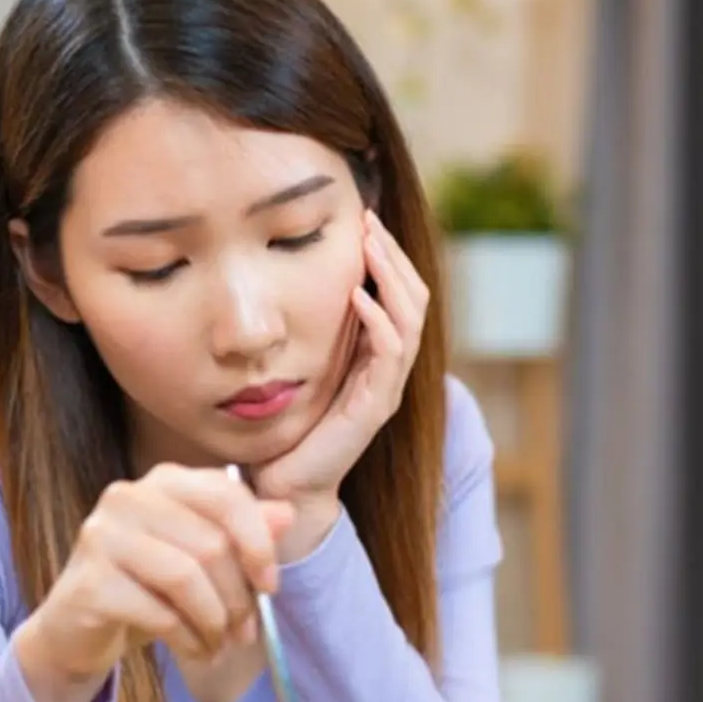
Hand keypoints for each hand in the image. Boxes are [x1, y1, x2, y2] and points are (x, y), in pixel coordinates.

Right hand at [12, 464, 293, 701]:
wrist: (78, 629)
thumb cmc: (147, 588)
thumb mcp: (202, 559)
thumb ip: (242, 533)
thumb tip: (286, 514)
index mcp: (164, 481)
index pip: (226, 496)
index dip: (258, 544)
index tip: (270, 586)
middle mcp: (128, 497)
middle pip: (210, 544)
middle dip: (237, 597)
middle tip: (244, 631)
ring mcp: (102, 536)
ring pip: (186, 578)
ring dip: (215, 622)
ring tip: (219, 645)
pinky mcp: (90, 581)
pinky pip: (159, 612)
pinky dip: (188, 638)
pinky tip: (194, 650)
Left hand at [252, 210, 429, 508]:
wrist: (286, 480)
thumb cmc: (291, 423)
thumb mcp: (305, 363)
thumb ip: (316, 330)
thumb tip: (297, 280)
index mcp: (379, 356)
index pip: (402, 295)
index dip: (390, 257)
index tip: (366, 221)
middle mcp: (391, 368)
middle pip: (415, 299)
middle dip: (395, 257)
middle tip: (370, 221)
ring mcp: (388, 387)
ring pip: (411, 320)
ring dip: (391, 277)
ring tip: (370, 247)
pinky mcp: (376, 406)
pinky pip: (390, 353)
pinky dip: (378, 319)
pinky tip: (357, 295)